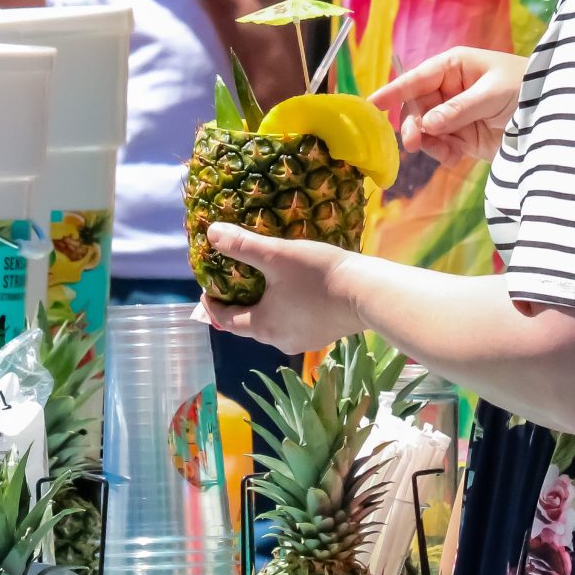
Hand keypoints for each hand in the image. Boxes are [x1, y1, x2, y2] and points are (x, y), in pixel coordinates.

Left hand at [197, 225, 365, 352]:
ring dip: (264, 307)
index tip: (207, 289)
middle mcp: (278, 340)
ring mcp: (302, 341)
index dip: (212, 305)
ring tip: (265, 283)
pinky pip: (294, 324)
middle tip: (235, 282)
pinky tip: (295, 293)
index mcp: (261, 326)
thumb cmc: (317, 275)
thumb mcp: (276, 255)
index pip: (225, 320)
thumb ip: (242, 246)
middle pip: (248, 325)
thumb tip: (211, 233)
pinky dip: (286, 310)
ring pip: (273, 325)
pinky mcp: (322, 336)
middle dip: (239, 305)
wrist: (367, 293)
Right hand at [369, 46, 526, 165]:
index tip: (371, 105)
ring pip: (425, 130)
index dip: (393, 91)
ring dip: (429, 142)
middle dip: (413, 125)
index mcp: (454, 66)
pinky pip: (441, 146)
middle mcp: (449, 89)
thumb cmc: (525, 90)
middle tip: (414, 142)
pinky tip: (457, 157)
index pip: (417, 78)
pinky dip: (444, 154)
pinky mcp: (464, 137)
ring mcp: (455, 114)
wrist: (553, 117)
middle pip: (416, 108)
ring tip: (446, 151)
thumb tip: (428, 124)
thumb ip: (459, 109)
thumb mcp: (492, 94)